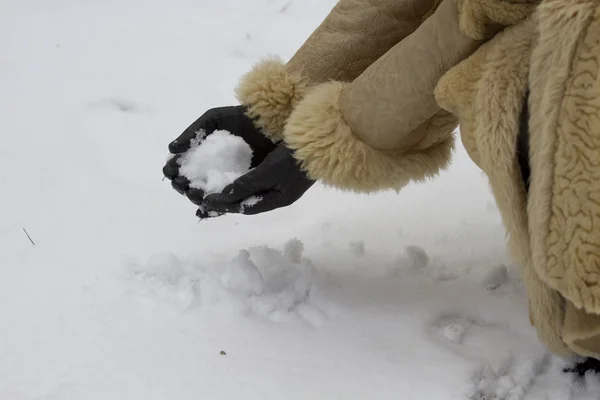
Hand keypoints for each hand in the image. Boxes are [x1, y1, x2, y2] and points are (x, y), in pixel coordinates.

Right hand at [162, 106, 276, 205]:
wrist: (268, 122)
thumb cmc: (241, 119)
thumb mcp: (214, 119)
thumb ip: (193, 132)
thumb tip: (172, 150)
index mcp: (202, 154)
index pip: (183, 168)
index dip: (174, 171)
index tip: (171, 171)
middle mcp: (212, 169)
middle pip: (192, 183)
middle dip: (183, 186)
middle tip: (183, 183)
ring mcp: (227, 180)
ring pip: (207, 194)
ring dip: (197, 197)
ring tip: (195, 193)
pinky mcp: (242, 188)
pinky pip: (226, 201)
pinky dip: (215, 207)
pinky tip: (206, 207)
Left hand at [198, 145, 314, 216]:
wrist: (318, 140)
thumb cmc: (295, 157)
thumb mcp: (271, 170)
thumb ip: (249, 183)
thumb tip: (225, 195)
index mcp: (277, 200)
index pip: (245, 207)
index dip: (224, 206)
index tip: (204, 203)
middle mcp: (275, 194)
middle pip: (244, 202)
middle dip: (223, 202)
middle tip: (199, 200)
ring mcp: (277, 183)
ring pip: (246, 192)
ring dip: (228, 192)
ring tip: (207, 191)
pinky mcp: (276, 170)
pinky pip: (251, 180)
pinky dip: (237, 181)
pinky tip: (226, 176)